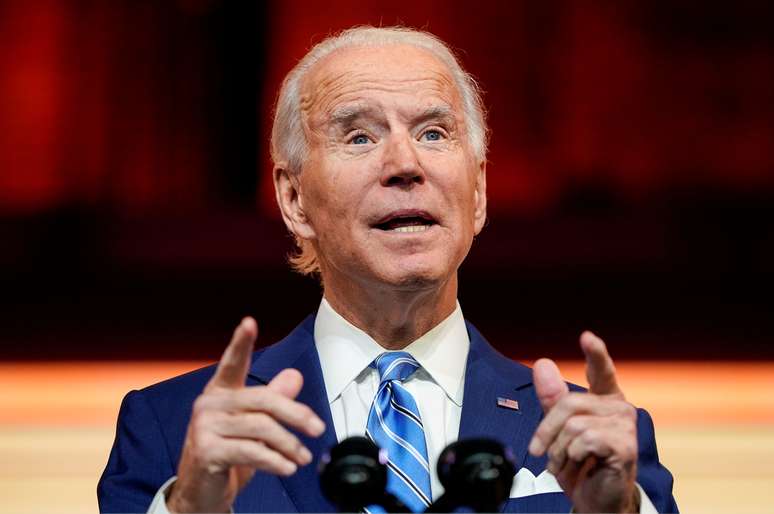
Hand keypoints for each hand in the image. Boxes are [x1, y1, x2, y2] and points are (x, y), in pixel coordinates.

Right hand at [166, 317, 325, 512]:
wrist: (200, 493)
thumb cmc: (228, 454)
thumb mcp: (254, 426)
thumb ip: (273, 399)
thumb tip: (294, 376)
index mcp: (221, 391)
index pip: (233, 362)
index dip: (241, 342)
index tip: (249, 322)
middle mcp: (210, 403)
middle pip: (264, 399)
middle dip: (297, 414)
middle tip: (318, 428)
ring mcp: (205, 427)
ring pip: (261, 427)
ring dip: (289, 444)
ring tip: (303, 457)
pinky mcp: (206, 451)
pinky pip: (251, 451)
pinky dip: (274, 460)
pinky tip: (287, 467)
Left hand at [528, 331, 638, 512]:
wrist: (596, 501)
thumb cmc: (580, 464)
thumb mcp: (559, 430)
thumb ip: (552, 398)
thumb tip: (543, 364)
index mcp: (605, 399)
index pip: (601, 371)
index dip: (595, 353)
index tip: (587, 337)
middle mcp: (619, 408)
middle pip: (569, 404)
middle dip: (547, 431)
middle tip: (540, 452)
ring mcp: (625, 427)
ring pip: (574, 425)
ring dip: (560, 450)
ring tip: (566, 464)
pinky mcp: (625, 446)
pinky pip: (584, 441)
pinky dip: (572, 457)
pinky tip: (580, 466)